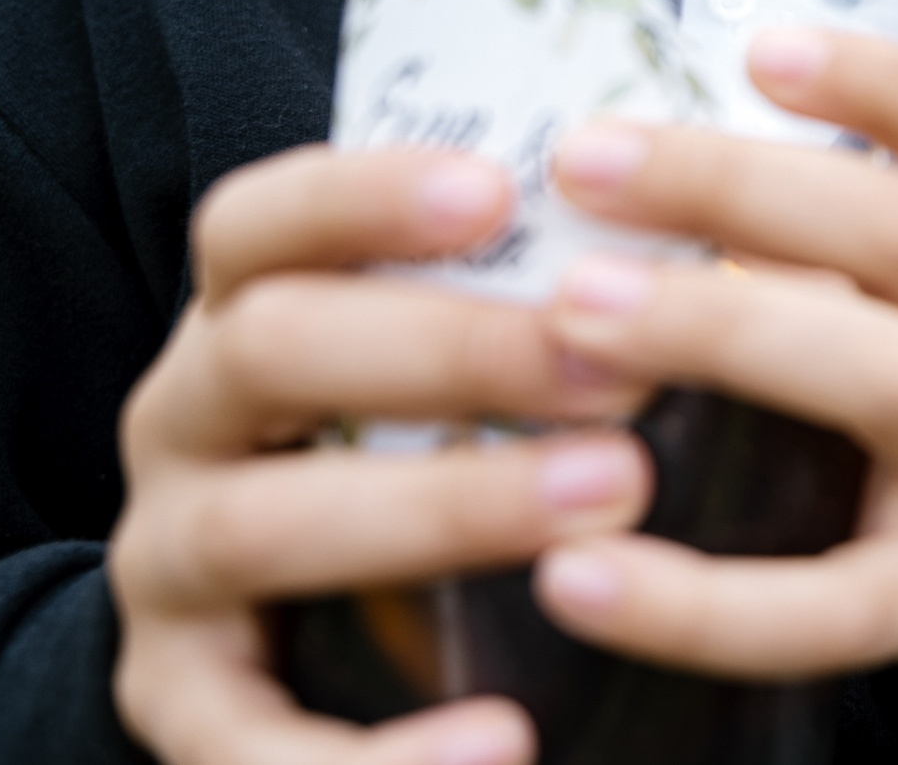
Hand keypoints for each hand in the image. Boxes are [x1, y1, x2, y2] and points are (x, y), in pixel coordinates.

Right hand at [108, 147, 653, 764]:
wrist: (292, 631)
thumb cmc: (420, 446)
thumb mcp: (452, 363)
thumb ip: (541, 300)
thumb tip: (727, 242)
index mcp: (244, 313)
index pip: (264, 222)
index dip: (365, 196)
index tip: (499, 190)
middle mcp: (185, 424)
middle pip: (274, 349)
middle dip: (454, 351)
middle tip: (623, 372)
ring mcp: (170, 564)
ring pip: (264, 526)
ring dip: (443, 510)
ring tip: (610, 500)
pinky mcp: (184, 706)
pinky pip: (247, 743)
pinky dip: (379, 753)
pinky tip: (506, 738)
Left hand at [530, 27, 897, 706]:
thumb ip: (815, 237)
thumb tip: (605, 160)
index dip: (886, 86)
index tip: (763, 48)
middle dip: (744, 186)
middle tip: (586, 163)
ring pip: (889, 383)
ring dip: (730, 332)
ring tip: (577, 314)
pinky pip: (832, 607)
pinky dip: (704, 602)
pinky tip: (581, 575)